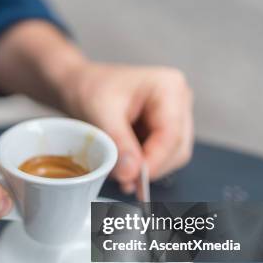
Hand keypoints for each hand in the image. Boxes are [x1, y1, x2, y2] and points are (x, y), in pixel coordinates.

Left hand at [64, 63, 193, 193]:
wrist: (83, 84)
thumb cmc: (92, 87)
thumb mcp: (102, 114)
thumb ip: (120, 144)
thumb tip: (132, 174)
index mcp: (169, 87)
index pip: (171, 135)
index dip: (154, 161)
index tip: (132, 178)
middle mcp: (179, 100)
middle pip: (177, 149)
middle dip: (150, 167)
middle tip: (123, 179)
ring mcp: (175, 114)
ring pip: (173, 156)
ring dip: (147, 168)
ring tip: (120, 170)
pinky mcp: (166, 128)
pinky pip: (163, 156)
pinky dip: (145, 165)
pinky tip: (125, 166)